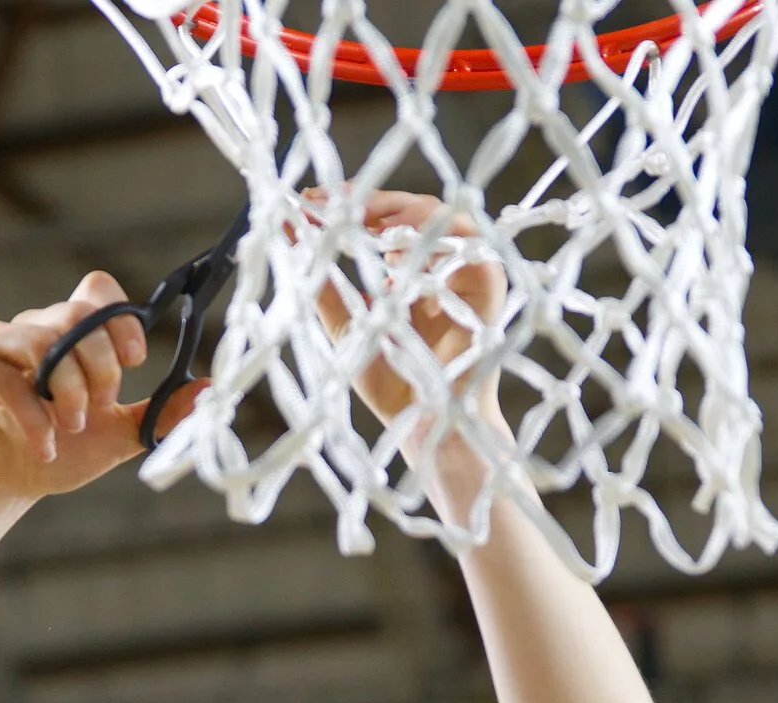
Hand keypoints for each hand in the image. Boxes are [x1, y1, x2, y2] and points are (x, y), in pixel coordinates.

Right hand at [0, 271, 206, 508]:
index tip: (135, 359)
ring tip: (74, 427)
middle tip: (102, 405)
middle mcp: (35, 328)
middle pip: (77, 315)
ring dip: (69, 389)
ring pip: (42, 342)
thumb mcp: (121, 435)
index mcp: (72, 333)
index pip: (97, 290)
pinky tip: (46, 447)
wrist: (6, 486)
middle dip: (100, 365)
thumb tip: (209, 390)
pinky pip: (7, 379)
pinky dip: (35, 417)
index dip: (119, 316)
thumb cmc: (62, 450)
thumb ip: (160, 413)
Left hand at [309, 189, 507, 433]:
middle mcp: (441, 266)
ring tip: (370, 230)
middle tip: (333, 208)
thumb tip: (289, 232)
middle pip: (416, 208)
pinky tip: (398, 259)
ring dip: (406, 216)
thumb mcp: (345, 324)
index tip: (311, 203)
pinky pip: (472, 249)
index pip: (386, 218)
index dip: (350, 203)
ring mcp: (466, 276)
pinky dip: (435, 243)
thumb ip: (322, 282)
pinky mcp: (488, 291)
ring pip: (447, 218)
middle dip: (372, 202)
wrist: (422, 424)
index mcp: (410, 270)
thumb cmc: (390, 382)